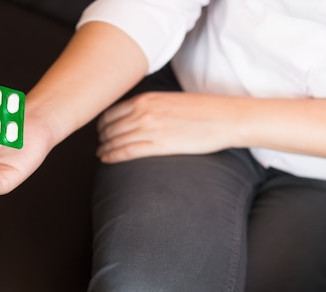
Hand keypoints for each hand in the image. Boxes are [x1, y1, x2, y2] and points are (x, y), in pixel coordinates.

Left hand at [96, 92, 243, 162]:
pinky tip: (106, 159)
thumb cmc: (203, 110)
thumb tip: (139, 114)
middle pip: (110, 127)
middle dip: (102, 137)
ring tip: (101, 154)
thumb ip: (151, 105)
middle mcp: (144, 112)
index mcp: (146, 99)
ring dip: (104, 148)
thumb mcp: (171, 99)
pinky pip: (126, 151)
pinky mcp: (158, 145)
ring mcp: (150, 128)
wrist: (226, 118)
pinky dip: (112, 156)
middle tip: (99, 144)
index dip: (103, 123)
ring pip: (116, 140)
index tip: (101, 130)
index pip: (112, 112)